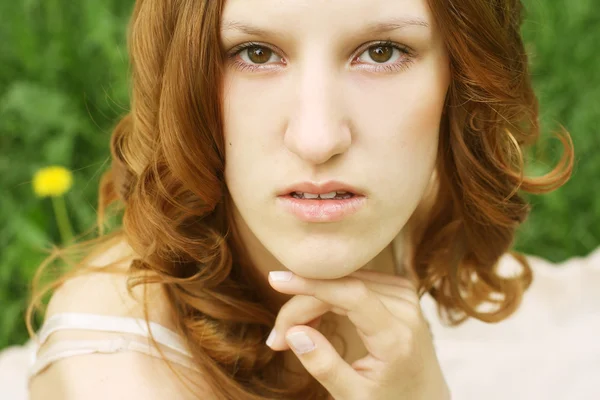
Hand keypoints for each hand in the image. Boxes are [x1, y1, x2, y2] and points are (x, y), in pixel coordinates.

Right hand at [266, 269, 450, 399]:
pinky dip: (329, 295)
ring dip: (312, 300)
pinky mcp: (400, 289)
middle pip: (341, 288)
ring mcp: (406, 295)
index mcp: (397, 337)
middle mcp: (406, 309)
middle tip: (278, 339)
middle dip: (302, 306)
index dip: (311, 283)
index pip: (351, 293)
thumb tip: (294, 332)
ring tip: (294, 332)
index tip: (275, 281)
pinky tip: (316, 316)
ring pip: (344, 281)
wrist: (427, 398)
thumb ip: (324, 366)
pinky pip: (354, 281)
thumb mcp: (355, 397)